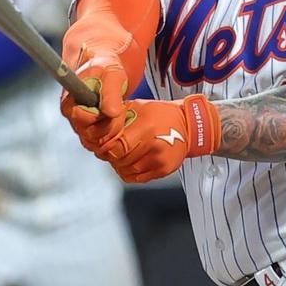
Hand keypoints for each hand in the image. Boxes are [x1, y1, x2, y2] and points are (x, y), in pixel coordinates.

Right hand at [58, 27, 134, 142]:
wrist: (105, 62)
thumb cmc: (106, 64)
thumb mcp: (111, 73)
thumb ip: (110, 92)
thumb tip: (111, 113)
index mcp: (70, 103)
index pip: (83, 123)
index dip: (101, 121)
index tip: (115, 110)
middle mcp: (73, 117)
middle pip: (90, 136)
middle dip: (110, 127)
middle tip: (123, 111)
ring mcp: (82, 124)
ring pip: (97, 142)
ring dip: (114, 132)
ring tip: (124, 114)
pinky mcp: (93, 129)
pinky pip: (103, 142)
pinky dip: (115, 135)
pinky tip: (123, 121)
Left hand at [87, 94, 218, 182]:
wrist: (190, 126)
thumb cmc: (162, 114)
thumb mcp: (139, 107)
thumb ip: (117, 118)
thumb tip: (94, 127)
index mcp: (146, 128)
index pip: (114, 146)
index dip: (103, 146)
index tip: (101, 142)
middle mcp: (153, 146)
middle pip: (118, 159)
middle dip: (109, 154)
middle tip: (110, 147)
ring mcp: (159, 160)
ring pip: (124, 170)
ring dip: (118, 163)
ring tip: (122, 153)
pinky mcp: (163, 170)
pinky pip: (135, 177)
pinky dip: (127, 171)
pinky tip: (130, 161)